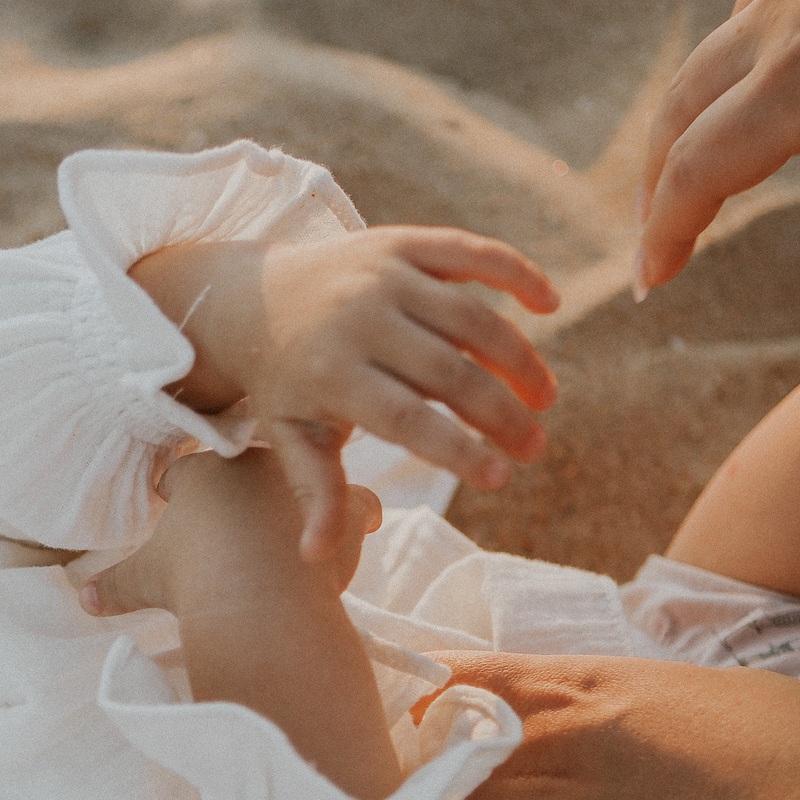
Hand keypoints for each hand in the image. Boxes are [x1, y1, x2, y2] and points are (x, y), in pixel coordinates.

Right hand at [84, 450, 403, 799]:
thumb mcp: (145, 581)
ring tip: (298, 520)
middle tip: (237, 521)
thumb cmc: (191, 580)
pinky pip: (356, 501)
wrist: (252, 596)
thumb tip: (81, 599)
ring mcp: (299, 482)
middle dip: (241, 493)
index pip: (186, 472)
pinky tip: (363, 524)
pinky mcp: (339, 506)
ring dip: (301, 497)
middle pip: (245, 471)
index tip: (177, 506)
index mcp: (201, 471)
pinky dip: (358, 514)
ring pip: (302, 479)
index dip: (180, 492)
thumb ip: (114, 585)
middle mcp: (251, 463)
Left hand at [130, 229, 558, 559]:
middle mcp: (359, 318)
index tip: (501, 477)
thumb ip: (314, 491)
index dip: (457, 448)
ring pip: (470, 316)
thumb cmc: (284, 381)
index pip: (406, 417)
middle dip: (499, 413)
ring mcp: (382, 274)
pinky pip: (468, 253)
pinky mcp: (401, 243)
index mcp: (331, 372)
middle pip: (448, 370)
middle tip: (534, 448)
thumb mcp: (291, 436)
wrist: (248, 297)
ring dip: (518, 358)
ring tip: (543, 399)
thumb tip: (314, 556)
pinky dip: (515, 272)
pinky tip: (551, 303)